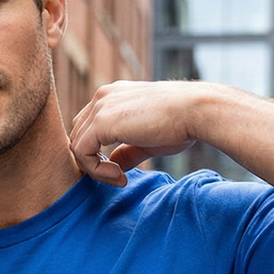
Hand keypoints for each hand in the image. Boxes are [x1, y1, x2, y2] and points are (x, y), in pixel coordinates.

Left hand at [69, 80, 209, 184]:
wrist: (196, 111)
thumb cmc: (181, 123)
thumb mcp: (148, 140)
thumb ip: (127, 151)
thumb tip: (115, 166)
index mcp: (113, 95)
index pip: (88, 127)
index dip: (97, 153)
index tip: (121, 171)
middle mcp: (103, 96)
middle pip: (78, 135)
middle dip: (93, 161)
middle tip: (119, 177)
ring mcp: (100, 106)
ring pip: (77, 145)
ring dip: (94, 169)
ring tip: (120, 178)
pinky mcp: (101, 121)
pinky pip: (81, 152)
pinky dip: (95, 170)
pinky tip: (119, 176)